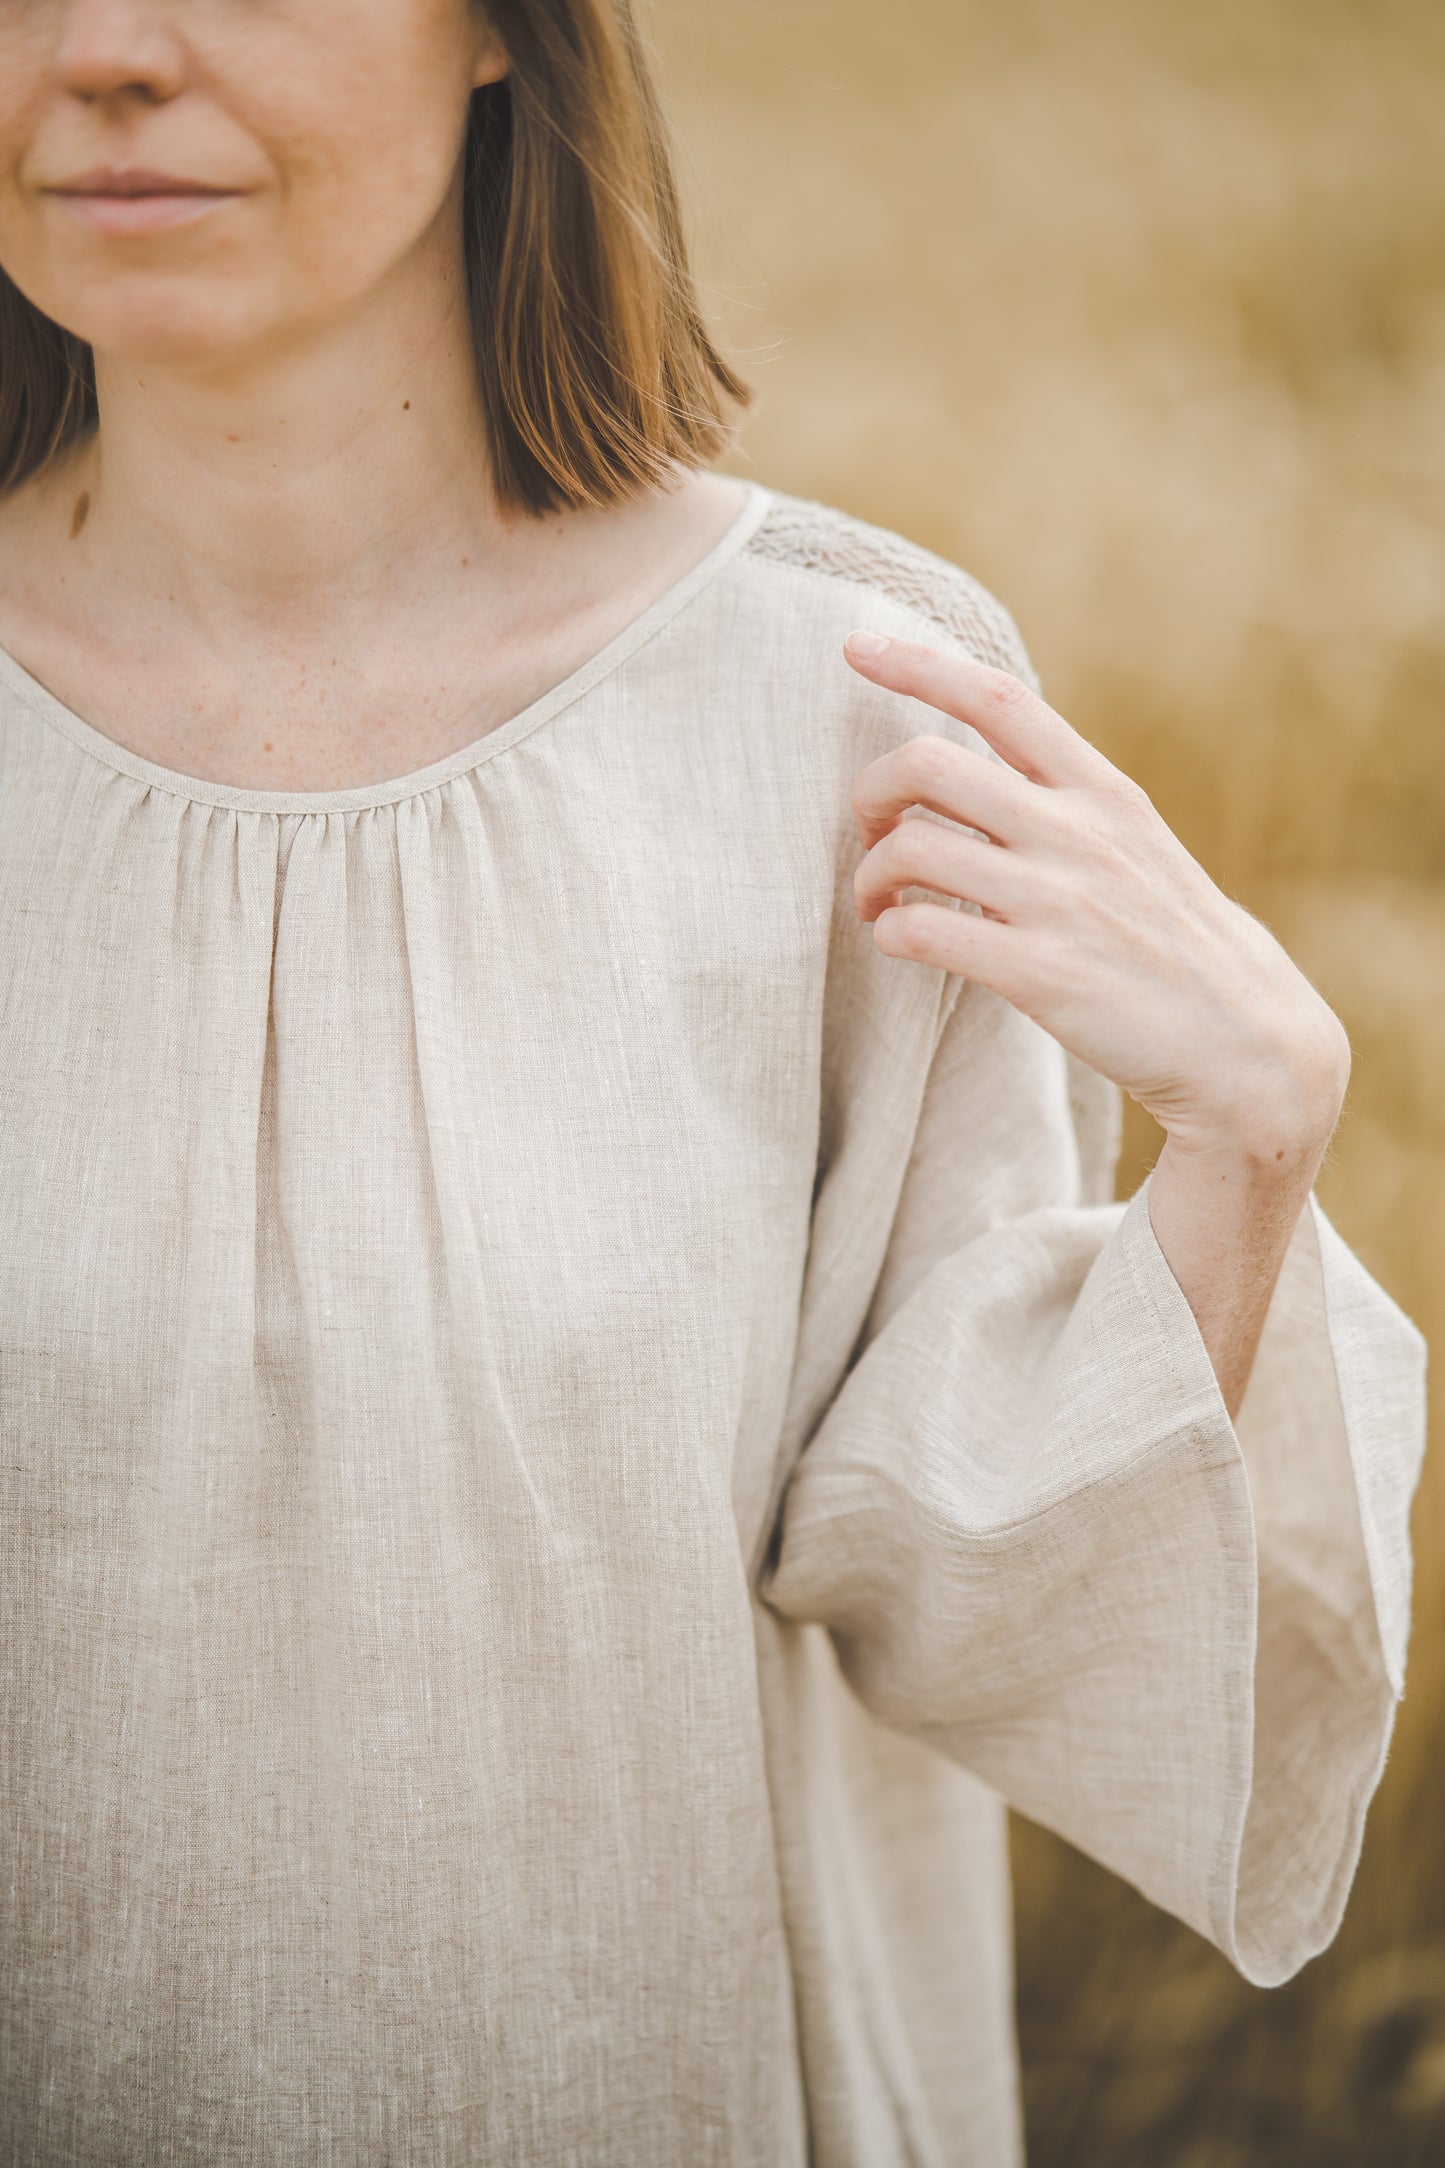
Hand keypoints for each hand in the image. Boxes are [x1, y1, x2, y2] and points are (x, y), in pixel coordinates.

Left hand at [843, 631, 1349, 1162]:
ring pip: (911, 849)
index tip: (857, 646)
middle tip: (871, 831)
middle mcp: (1077, 833)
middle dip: (871, 792)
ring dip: (871, 875)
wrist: (1242, 1041)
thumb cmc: (1171, 940)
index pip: (998, 698)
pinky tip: (902, 942)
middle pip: (928, 764)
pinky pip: (922, 932)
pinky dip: (891, 933)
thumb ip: (1065, 800)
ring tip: (879, 903)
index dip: (919, 664)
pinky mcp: (1040, 974)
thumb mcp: (1136, 841)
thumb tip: (978, 766)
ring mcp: (1058, 902)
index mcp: (1101, 791)